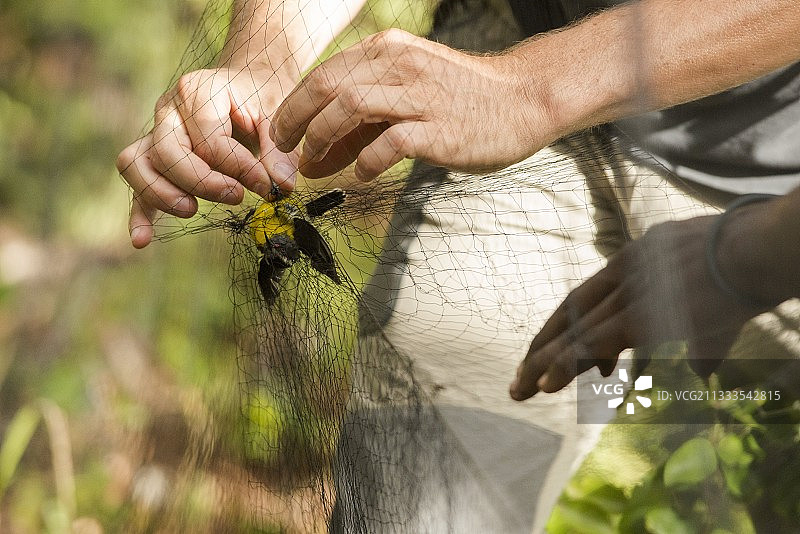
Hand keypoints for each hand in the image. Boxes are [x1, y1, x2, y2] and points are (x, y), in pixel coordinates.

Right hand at [116, 66, 300, 247]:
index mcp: (198, 91)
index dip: (240, 169)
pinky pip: (136, 184)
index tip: (268, 187)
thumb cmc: (261, 97)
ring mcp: (155, 132)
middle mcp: (168, 110)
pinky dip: (139, 213)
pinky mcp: (152, 156)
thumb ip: (279, 153)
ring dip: (163, 194)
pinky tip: (143, 240)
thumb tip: (281, 188)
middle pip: (166, 153)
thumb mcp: (277, 116)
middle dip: (201, 183)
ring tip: (192, 210)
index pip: (210, 141)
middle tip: (236, 196)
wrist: (246, 81)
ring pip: (137, 165)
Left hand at [269, 29, 556, 180]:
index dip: (293, 106)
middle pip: (325, 86)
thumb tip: (313, 158)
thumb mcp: (407, 93)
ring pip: (348, 107)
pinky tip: (361, 175)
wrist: (523, 100)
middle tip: (283, 152)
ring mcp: (419, 95)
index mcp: (387, 50)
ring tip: (314, 164)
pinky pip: (387, 144)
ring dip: (321, 138)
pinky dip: (365, 162)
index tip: (281, 136)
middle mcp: (398, 65)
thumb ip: (361, 121)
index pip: (323, 74)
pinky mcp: (439, 129)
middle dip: (293, 121)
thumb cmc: (460, 100)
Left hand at [509, 215, 771, 400]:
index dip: (568, 326)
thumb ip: (698, 335)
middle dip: (545, 346)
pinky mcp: (638, 317)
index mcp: (635, 259)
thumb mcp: (710, 290)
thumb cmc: (750, 263)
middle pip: (572, 313)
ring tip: (520, 388)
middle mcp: (623, 274)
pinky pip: (592, 344)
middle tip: (521, 374)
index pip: (588, 296)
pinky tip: (545, 385)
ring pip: (575, 332)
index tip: (553, 354)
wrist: (759, 249)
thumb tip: (700, 373)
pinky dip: (565, 364)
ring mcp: (628, 295)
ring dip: (544, 363)